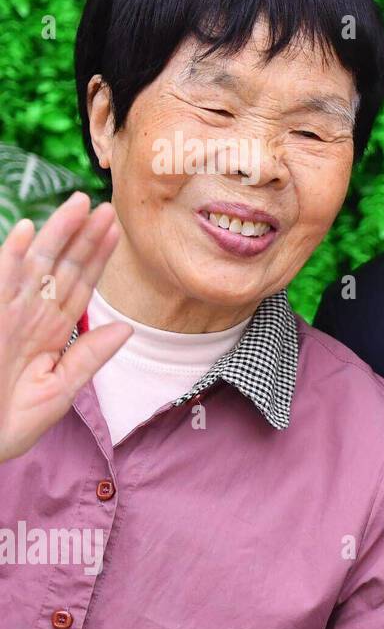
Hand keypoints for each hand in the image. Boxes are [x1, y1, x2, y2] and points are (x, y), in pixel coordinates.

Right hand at [0, 193, 130, 462]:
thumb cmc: (8, 423)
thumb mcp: (60, 391)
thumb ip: (90, 357)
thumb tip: (126, 327)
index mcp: (49, 332)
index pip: (79, 286)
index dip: (97, 259)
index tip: (117, 232)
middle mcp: (29, 317)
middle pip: (62, 268)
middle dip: (85, 237)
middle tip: (108, 206)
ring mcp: (6, 315)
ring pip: (35, 266)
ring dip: (56, 234)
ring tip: (79, 205)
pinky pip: (0, 282)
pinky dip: (10, 256)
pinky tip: (24, 230)